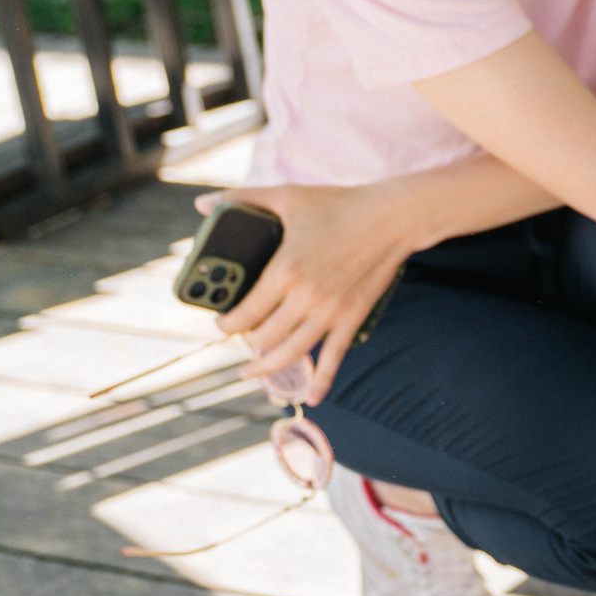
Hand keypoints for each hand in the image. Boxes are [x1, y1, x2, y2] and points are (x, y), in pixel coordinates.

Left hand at [201, 183, 417, 405]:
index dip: (225, 325)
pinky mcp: (352, 318)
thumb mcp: (287, 196)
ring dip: (267, 368)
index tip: (220, 324)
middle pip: (262, 338)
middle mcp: (305, 298)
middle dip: (245, 342)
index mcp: (284, 272)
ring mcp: (330, 312)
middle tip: (238, 340)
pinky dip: (322, 382)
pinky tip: (312, 398)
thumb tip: (202, 202)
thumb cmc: (339, 204)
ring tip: (251, 372)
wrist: (393, 217)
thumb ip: (242, 200)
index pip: (243, 314)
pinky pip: (334, 357)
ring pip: (291, 353)